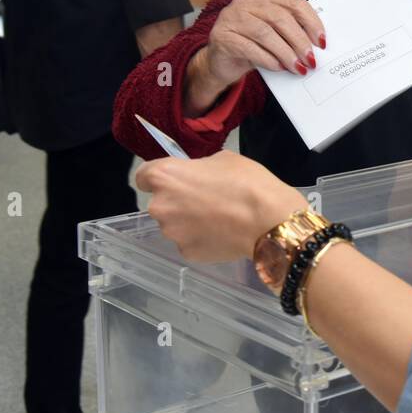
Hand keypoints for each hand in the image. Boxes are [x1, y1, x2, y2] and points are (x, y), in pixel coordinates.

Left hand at [136, 150, 306, 262]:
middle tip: (205, 200)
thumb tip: (197, 177)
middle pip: (160, 202)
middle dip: (177, 201)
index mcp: (165, 176)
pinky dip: (201, 239)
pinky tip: (222, 235)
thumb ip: (200, 168)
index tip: (175, 180)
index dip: (158, 177)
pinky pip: (190, 242)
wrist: (268, 220)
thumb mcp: (224, 159)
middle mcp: (160, 205)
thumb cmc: (247, 182)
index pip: (143, 176)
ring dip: (189, 221)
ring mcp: (172, 233)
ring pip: (175, 224)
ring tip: (218, 220)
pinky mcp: (186, 253)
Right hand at [204, 0, 325, 86]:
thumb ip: (290, 35)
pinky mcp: (222, 36)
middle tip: (311, 59)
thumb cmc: (251, 47)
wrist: (221, 63)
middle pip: (280, 18)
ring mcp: (231, 18)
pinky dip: (268, 59)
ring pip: (265, 33)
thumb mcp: (273, 37)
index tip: (322, 41)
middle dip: (299, 40)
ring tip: (298, 67)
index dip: (311, 21)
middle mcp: (246, 3)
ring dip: (286, 52)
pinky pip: (249, 48)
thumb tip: (316, 47)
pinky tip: (278, 68)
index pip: (293, 3)